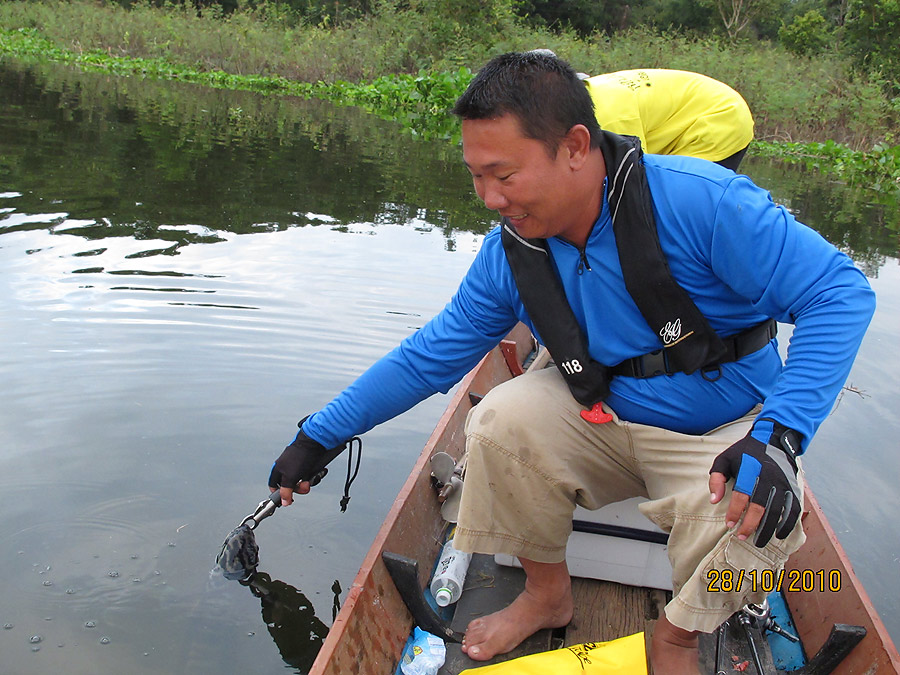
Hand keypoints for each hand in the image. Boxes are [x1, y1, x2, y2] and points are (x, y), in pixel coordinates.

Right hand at [268, 420, 347, 505]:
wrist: (315, 442)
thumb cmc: (300, 455)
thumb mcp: (290, 477)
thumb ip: (286, 491)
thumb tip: (284, 502)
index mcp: (278, 469)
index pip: (274, 485)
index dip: (279, 493)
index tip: (285, 499)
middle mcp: (286, 467)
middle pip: (290, 485)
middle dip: (299, 488)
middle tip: (304, 486)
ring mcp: (297, 465)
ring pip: (302, 481)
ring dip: (308, 482)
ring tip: (312, 477)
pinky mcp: (307, 463)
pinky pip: (310, 474)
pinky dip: (314, 475)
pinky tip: (317, 472)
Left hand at [709, 425, 800, 546]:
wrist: (773, 438)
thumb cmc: (744, 453)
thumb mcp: (725, 459)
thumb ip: (716, 478)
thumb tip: (714, 501)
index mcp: (750, 470)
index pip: (742, 495)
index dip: (735, 511)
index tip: (729, 524)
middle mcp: (768, 477)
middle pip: (760, 506)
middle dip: (751, 524)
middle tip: (742, 536)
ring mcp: (783, 483)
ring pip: (777, 510)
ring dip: (768, 528)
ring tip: (759, 541)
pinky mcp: (793, 487)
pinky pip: (793, 509)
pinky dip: (788, 523)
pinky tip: (779, 534)